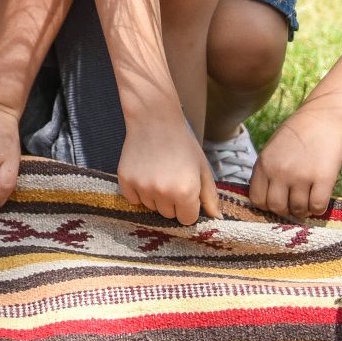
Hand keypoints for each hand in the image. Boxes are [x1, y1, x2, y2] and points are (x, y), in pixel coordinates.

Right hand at [117, 109, 220, 224]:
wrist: (154, 121)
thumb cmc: (182, 144)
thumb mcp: (202, 168)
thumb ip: (210, 196)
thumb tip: (216, 218)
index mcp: (186, 191)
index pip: (187, 220)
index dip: (189, 207)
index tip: (186, 191)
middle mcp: (163, 193)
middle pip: (168, 215)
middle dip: (172, 203)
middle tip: (171, 179)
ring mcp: (142, 187)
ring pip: (151, 207)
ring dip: (155, 198)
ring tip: (158, 174)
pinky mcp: (125, 181)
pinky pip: (133, 200)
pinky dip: (138, 192)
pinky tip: (145, 175)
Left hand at [249, 107, 341, 219]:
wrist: (323, 118)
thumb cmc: (297, 134)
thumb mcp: (272, 149)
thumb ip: (267, 171)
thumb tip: (266, 198)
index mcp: (263, 164)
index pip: (257, 199)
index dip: (267, 205)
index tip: (278, 201)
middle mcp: (279, 172)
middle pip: (276, 207)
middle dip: (285, 210)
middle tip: (294, 204)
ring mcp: (301, 176)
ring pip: (298, 210)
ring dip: (303, 211)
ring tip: (307, 202)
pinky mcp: (323, 178)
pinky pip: (317, 207)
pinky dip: (318, 209)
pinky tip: (319, 200)